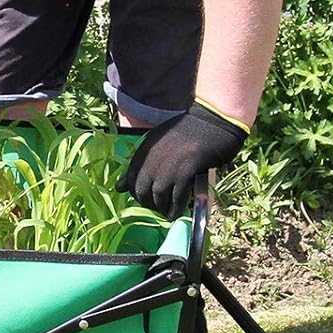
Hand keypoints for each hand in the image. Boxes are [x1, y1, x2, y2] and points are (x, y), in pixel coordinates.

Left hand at [116, 104, 247, 216]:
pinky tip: (178, 212)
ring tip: (168, 213)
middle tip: (158, 209)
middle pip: (142, 190)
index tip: (146, 199)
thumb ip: (140, 165)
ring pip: (158, 195)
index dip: (136, 194)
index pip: (131, 179)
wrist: (213, 120)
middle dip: (148, 204)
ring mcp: (170, 164)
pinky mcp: (187, 169)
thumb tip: (119, 187)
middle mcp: (153, 157)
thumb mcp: (159, 144)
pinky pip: (178, 195)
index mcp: (145, 149)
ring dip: (162, 208)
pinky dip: (177, 206)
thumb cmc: (188, 132)